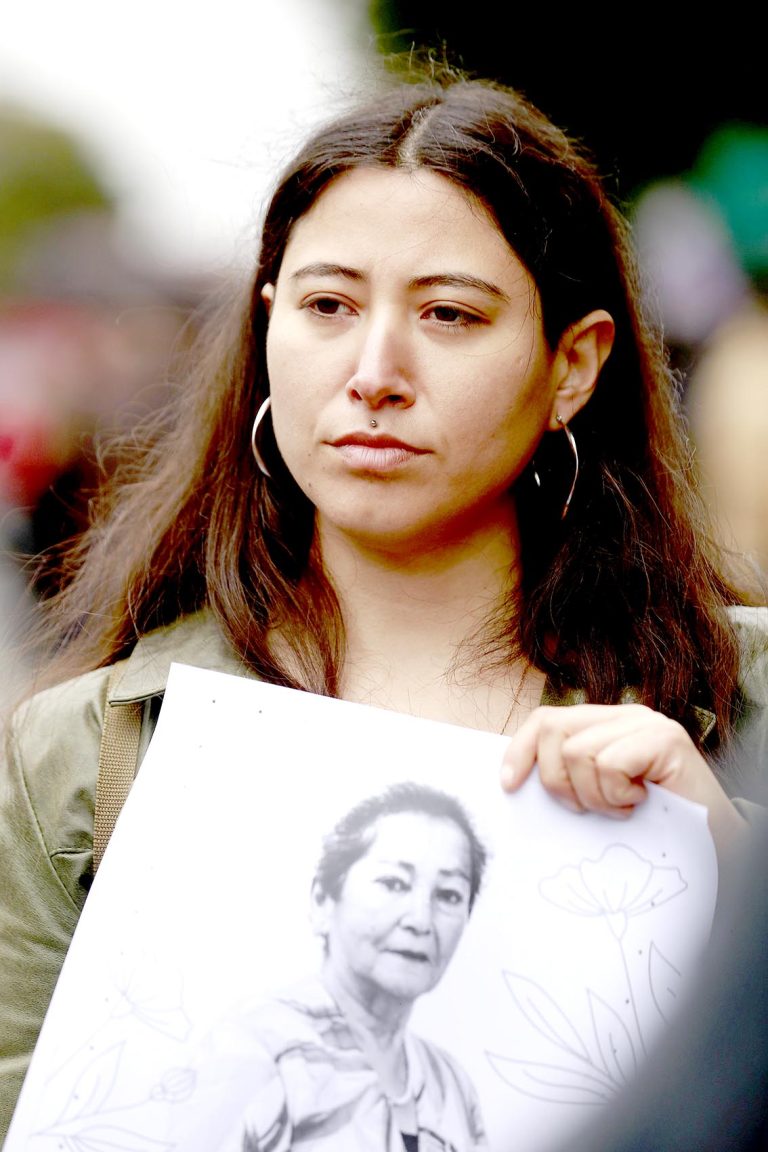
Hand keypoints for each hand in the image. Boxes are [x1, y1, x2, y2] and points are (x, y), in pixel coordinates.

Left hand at [500, 703, 747, 851]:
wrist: (715, 843)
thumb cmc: (654, 822)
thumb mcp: (601, 795)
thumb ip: (571, 776)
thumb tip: (514, 781)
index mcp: (604, 724)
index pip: (546, 720)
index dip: (520, 750)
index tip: (508, 785)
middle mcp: (624, 715)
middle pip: (554, 731)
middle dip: (557, 780)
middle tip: (586, 809)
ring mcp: (645, 723)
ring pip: (578, 753)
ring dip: (594, 795)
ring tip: (621, 807)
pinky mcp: (664, 739)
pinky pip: (609, 763)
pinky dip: (616, 794)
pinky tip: (639, 802)